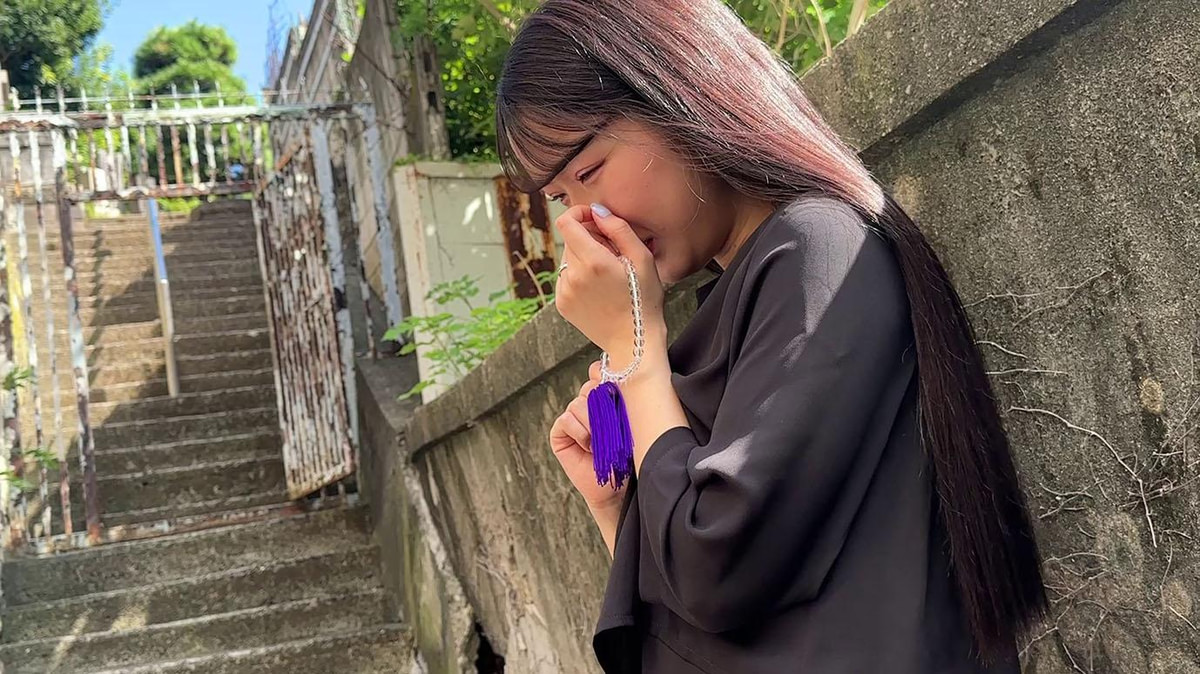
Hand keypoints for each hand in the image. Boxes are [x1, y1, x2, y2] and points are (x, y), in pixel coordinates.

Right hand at [548, 360, 626, 509]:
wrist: (619, 486)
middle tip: (614, 425)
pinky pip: (566, 419)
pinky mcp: (560, 433)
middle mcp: (587, 404)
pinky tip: (590, 446)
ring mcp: (572, 418)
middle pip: (590, 387)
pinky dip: (580, 432)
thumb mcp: (630, 420)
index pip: (599, 373)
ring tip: (604, 441)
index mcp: (605, 397)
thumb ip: (620, 395)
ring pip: (578, 403)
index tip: (617, 391)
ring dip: (593, 423)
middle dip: (604, 405)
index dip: (606, 378)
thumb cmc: (629, 454)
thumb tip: (606, 372)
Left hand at [555, 204, 666, 367]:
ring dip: (583, 257)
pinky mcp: (562, 304)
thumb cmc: (644, 300)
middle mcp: (573, 276)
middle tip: (613, 252)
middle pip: (569, 239)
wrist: (633, 342)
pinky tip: (599, 287)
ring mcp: (564, 292)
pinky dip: (579, 275)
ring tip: (608, 273)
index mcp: (593, 262)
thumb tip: (597, 211)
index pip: (566, 223)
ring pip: (567, 258)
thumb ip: (619, 229)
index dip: (578, 214)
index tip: (594, 219)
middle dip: (588, 238)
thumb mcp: (643, 259)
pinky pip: (565, 277)